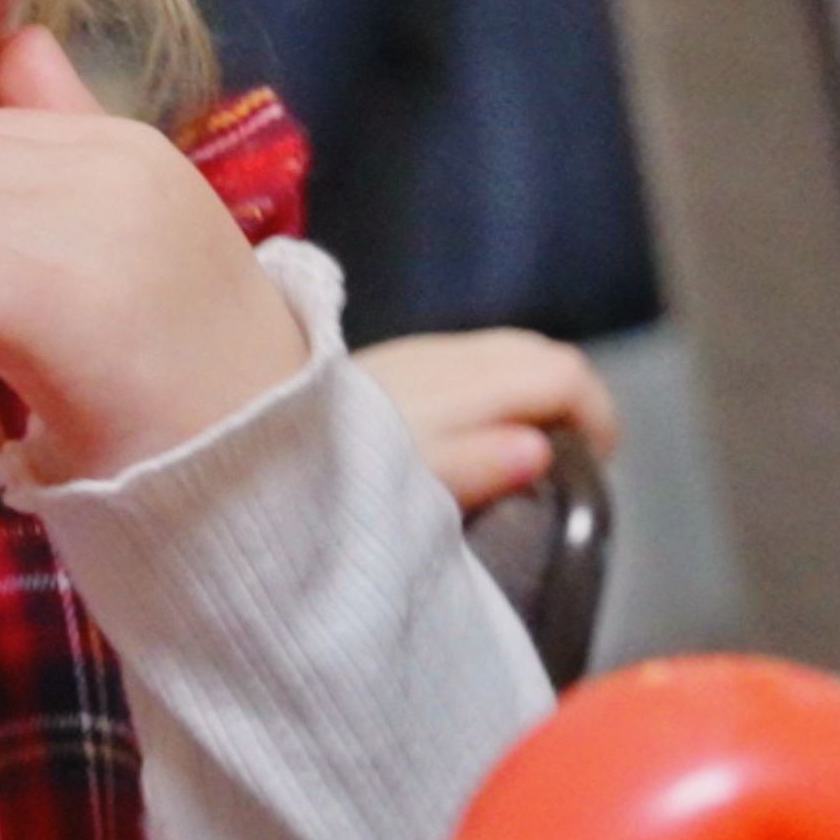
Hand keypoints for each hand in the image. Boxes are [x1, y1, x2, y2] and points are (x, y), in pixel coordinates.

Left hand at [354, 331, 623, 513]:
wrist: (240, 430)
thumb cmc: (332, 477)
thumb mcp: (408, 489)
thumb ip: (477, 467)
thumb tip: (541, 451)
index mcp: (461, 384)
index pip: (563, 373)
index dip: (599, 415)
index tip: (597, 468)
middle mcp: (447, 354)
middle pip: (541, 353)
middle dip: (573, 400)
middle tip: (575, 462)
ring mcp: (417, 353)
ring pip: (506, 351)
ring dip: (535, 391)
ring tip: (533, 450)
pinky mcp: (391, 361)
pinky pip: (470, 358)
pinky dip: (498, 386)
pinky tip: (479, 427)